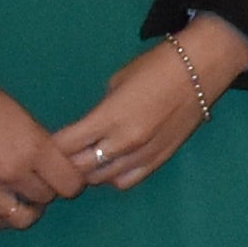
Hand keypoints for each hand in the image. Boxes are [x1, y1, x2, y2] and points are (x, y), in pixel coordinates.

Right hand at [0, 79, 93, 231]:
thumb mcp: (25, 119)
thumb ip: (41, 147)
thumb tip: (56, 169)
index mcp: (34, 148)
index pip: (70, 184)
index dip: (70, 181)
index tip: (64, 176)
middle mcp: (13, 172)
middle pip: (47, 198)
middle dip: (47, 190)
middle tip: (38, 180)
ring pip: (22, 218)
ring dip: (27, 209)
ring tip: (22, 198)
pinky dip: (2, 219)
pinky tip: (3, 207)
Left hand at [44, 21, 244, 195]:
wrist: (202, 66)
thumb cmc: (156, 65)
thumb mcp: (116, 82)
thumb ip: (100, 111)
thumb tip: (88, 129)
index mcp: (109, 117)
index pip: (65, 146)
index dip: (51, 148)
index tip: (44, 145)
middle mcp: (124, 142)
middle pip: (80, 168)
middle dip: (64, 164)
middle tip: (58, 158)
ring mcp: (144, 154)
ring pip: (102, 179)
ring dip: (88, 172)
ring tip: (83, 162)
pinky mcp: (160, 159)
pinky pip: (126, 181)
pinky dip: (112, 177)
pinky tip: (109, 165)